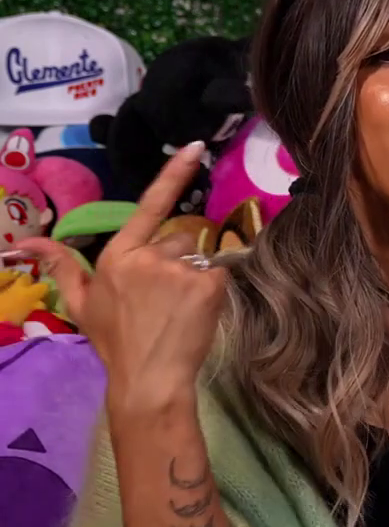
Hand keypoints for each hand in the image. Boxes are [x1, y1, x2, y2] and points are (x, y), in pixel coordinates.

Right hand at [6, 143, 226, 400]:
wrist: (147, 378)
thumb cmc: (114, 341)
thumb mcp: (81, 303)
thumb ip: (62, 266)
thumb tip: (29, 242)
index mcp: (117, 256)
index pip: (149, 206)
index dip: (173, 175)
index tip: (193, 148)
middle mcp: (148, 256)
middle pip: (181, 239)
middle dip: (178, 260)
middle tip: (166, 299)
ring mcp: (179, 269)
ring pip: (201, 257)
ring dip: (196, 276)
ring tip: (178, 309)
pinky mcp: (208, 285)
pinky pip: (220, 274)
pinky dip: (214, 290)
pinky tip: (196, 313)